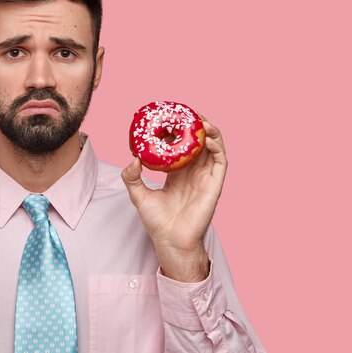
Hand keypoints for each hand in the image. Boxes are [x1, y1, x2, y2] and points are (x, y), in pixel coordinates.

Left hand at [121, 121, 226, 281]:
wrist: (170, 240)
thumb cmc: (157, 221)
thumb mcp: (138, 194)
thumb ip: (131, 177)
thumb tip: (132, 159)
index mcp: (178, 173)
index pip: (182, 146)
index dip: (178, 131)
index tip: (171, 117)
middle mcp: (194, 173)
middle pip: (199, 143)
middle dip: (196, 126)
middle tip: (187, 111)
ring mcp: (206, 178)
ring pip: (214, 148)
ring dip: (210, 131)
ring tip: (201, 119)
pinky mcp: (215, 185)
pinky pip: (221, 161)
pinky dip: (217, 146)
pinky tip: (207, 137)